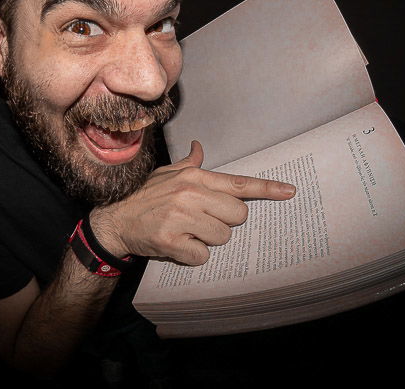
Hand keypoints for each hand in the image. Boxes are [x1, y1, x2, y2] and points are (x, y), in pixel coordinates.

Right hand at [90, 140, 295, 265]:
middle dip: (225, 222)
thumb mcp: (165, 174)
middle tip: (203, 220)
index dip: (267, 189)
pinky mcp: (171, 241)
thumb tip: (200, 148)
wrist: (113, 221)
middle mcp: (190, 194)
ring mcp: (181, 218)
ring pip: (222, 237)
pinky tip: (178, 245)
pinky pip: (203, 256)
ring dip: (208, 240)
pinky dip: (193, 255)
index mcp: (193, 177)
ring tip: (186, 232)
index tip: (290, 191)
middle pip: (237, 215)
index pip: (238, 183)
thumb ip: (188, 165)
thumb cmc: (144, 197)